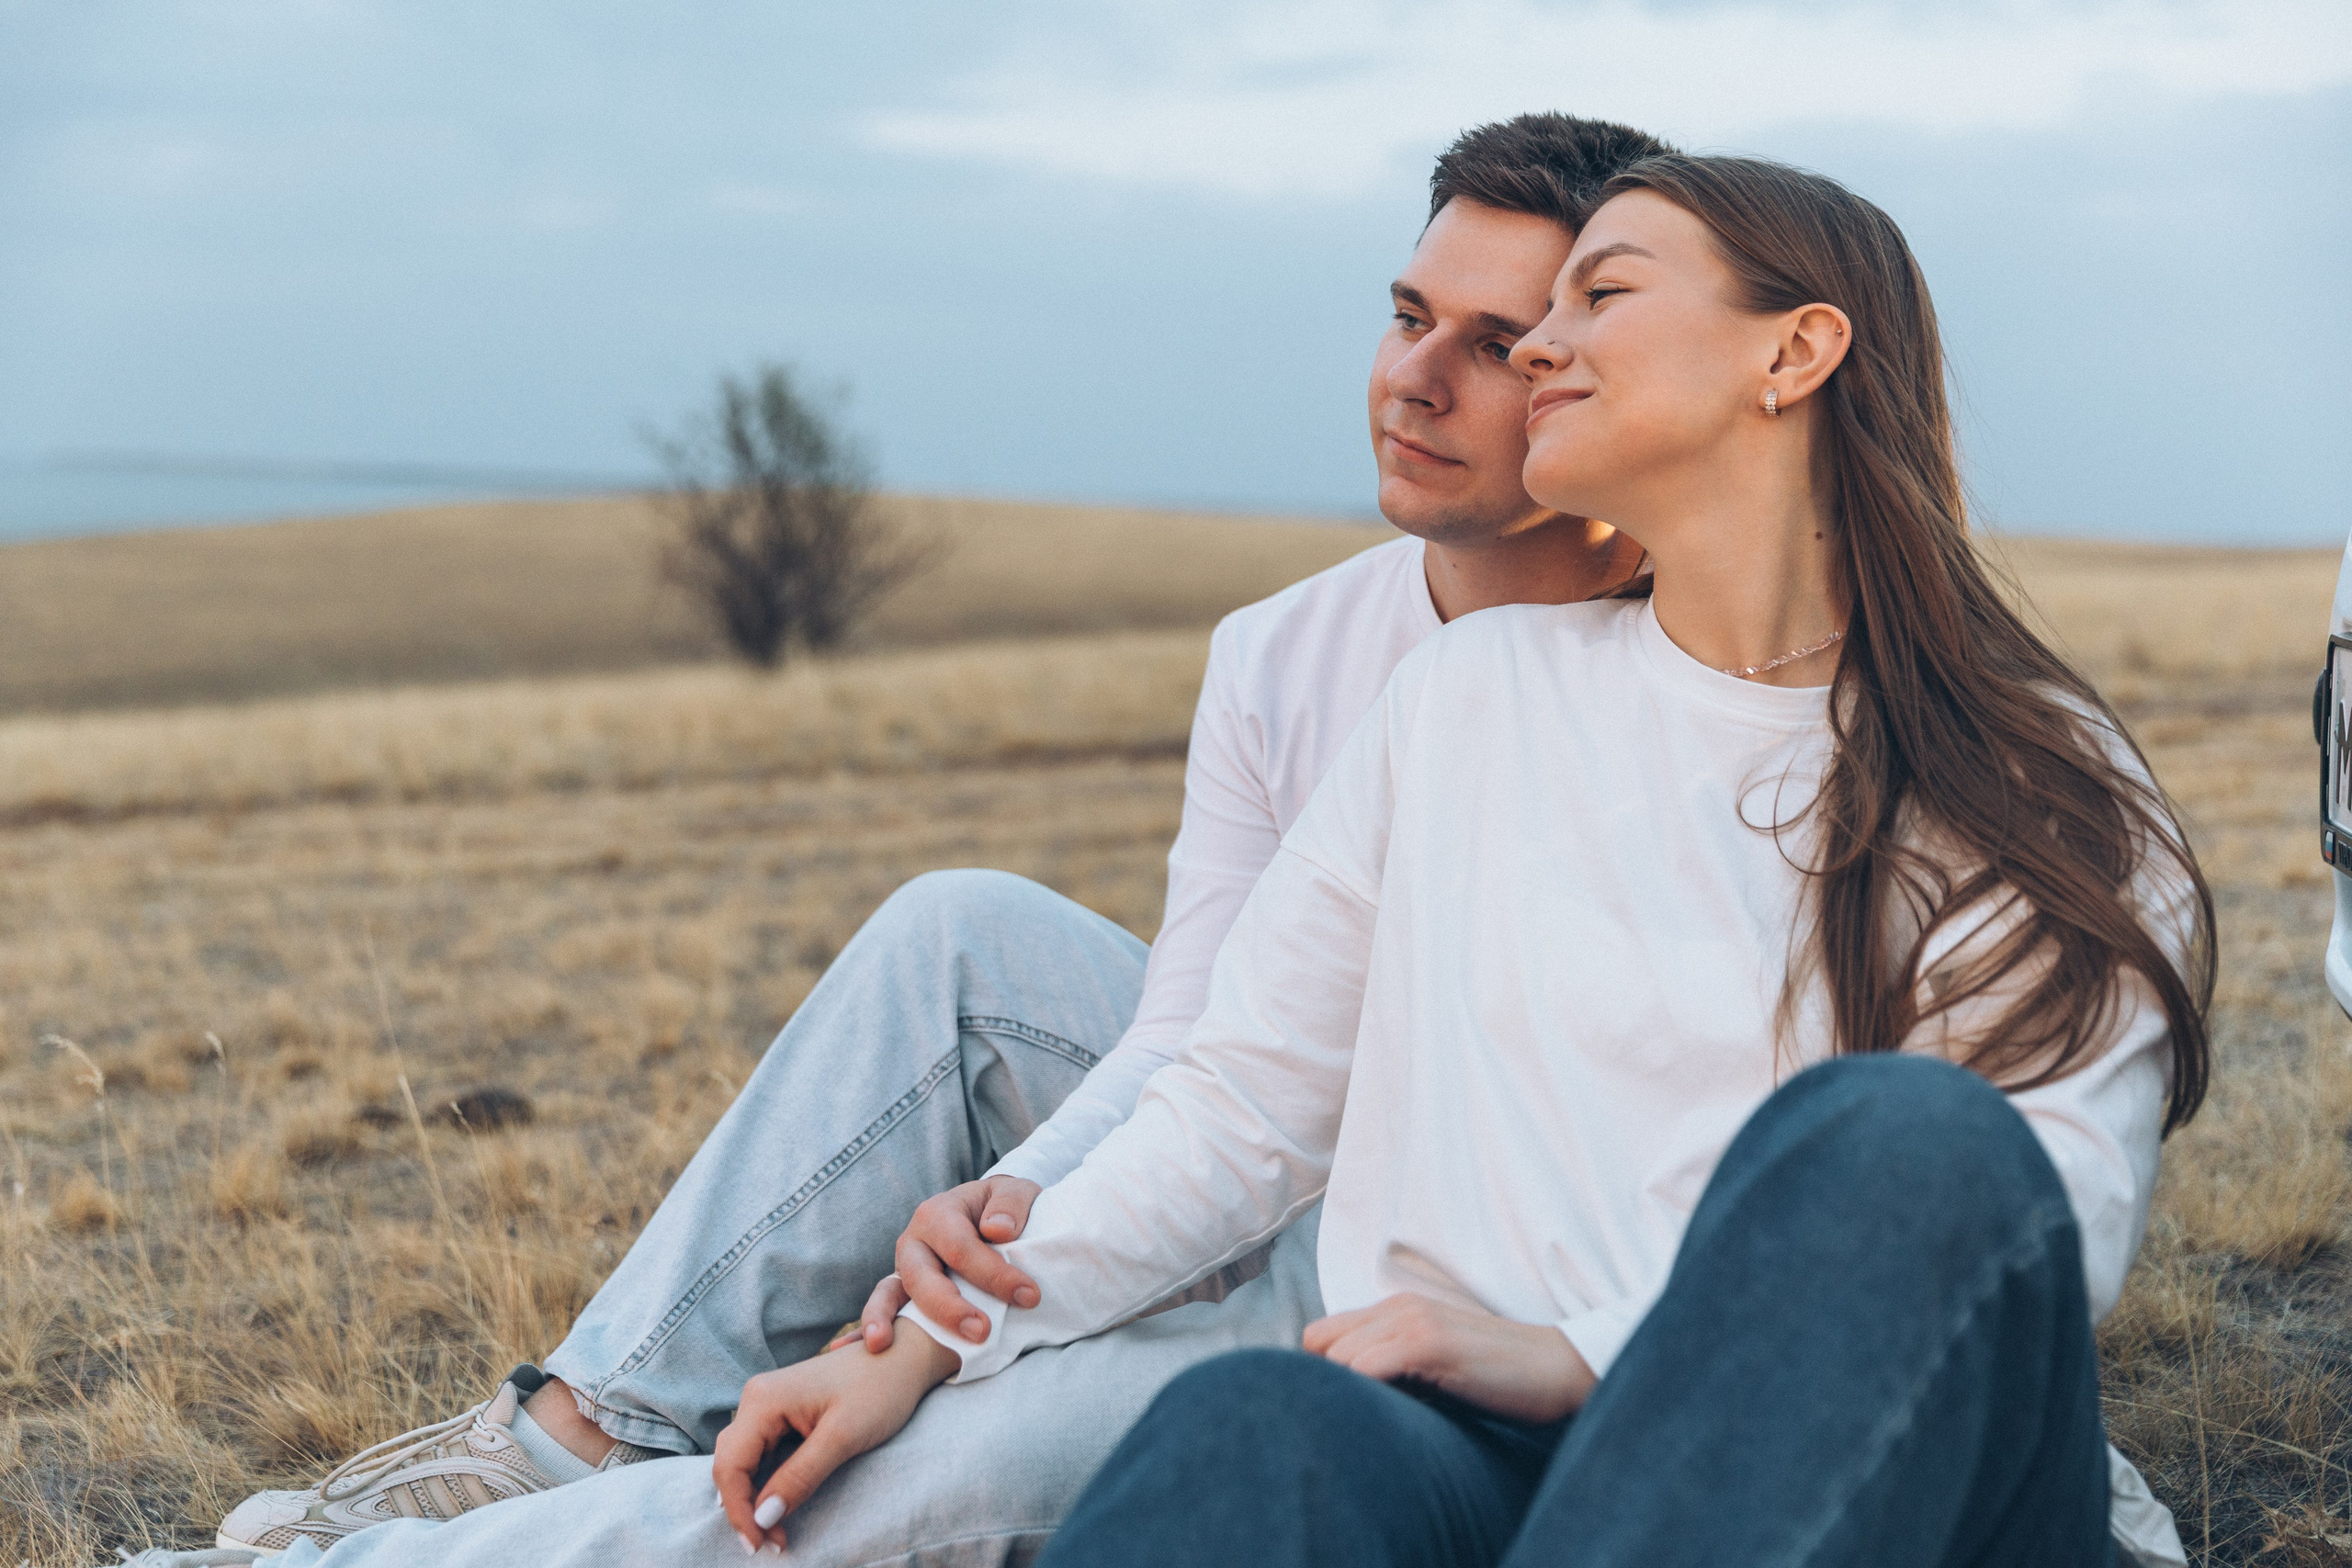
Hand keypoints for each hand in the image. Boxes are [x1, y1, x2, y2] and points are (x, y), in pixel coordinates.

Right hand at [712, 1329, 961, 1552]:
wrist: (905, 1356)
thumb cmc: (880, 1390)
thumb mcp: (843, 1438)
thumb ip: (800, 1477)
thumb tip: (762, 1517)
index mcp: (763, 1399)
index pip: (730, 1466)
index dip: (740, 1511)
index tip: (762, 1546)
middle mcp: (757, 1398)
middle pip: (730, 1464)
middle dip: (745, 1509)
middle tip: (773, 1544)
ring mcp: (768, 1403)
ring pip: (743, 1461)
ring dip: (755, 1498)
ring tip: (778, 1531)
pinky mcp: (782, 1412)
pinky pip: (762, 1453)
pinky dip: (768, 1482)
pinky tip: (783, 1503)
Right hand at [844, 1176, 1043, 1351]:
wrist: (989, 1214)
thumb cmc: (1004, 1209)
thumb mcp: (1015, 1194)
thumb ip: (1010, 1204)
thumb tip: (997, 1231)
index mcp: (938, 1213)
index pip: (961, 1247)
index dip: (994, 1274)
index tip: (1029, 1296)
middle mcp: (914, 1241)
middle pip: (921, 1275)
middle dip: (949, 1307)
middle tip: (982, 1331)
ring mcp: (903, 1269)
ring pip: (890, 1294)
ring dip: (884, 1319)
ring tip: (881, 1345)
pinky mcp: (903, 1294)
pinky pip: (882, 1310)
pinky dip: (864, 1330)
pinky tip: (849, 1351)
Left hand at [1302, 1293, 1596, 1423]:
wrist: (1558, 1369)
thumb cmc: (1499, 1379)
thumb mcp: (1435, 1367)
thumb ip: (1394, 1369)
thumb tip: (1348, 1404)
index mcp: (1396, 1310)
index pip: (1319, 1336)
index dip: (1322, 1374)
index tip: (1342, 1407)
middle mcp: (1398, 1308)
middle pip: (1317, 1345)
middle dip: (1326, 1384)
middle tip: (1353, 1418)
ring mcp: (1413, 1321)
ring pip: (1337, 1357)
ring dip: (1345, 1394)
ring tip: (1374, 1422)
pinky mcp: (1429, 1342)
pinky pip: (1366, 1366)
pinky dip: (1363, 1394)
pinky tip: (1388, 1417)